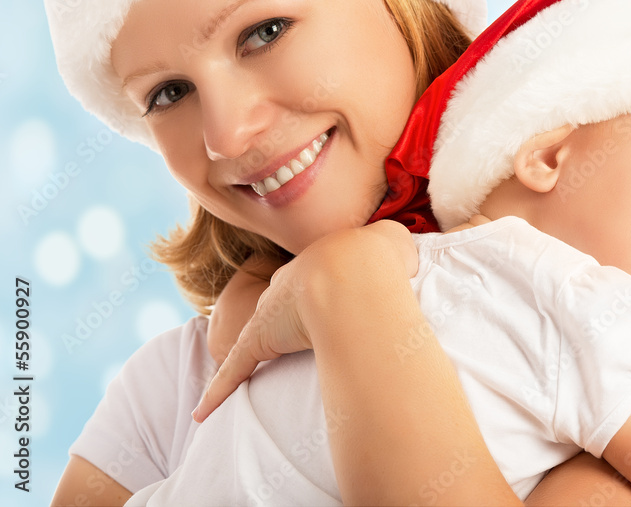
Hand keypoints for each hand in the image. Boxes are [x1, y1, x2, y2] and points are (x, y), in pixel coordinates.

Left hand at [192, 221, 418, 421]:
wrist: (355, 272)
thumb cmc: (380, 258)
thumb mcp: (396, 241)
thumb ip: (397, 248)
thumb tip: (405, 259)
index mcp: (324, 260)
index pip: (316, 273)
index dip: (324, 284)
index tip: (331, 296)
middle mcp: (293, 281)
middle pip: (284, 297)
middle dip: (288, 310)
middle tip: (302, 326)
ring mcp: (273, 310)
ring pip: (257, 330)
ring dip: (256, 343)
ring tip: (260, 365)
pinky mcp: (260, 338)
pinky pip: (235, 367)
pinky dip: (219, 388)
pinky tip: (203, 411)